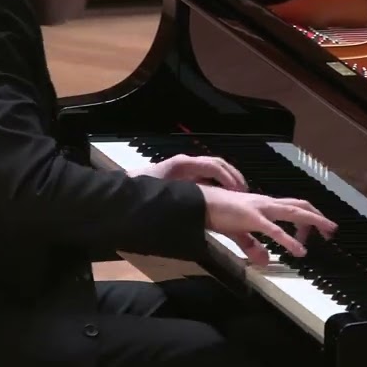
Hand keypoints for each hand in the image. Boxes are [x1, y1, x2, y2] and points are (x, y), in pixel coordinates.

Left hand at [133, 154, 247, 191]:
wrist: (120, 192)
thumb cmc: (138, 192)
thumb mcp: (159, 194)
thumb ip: (177, 197)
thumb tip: (201, 201)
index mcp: (181, 165)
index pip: (212, 165)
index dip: (228, 177)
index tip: (238, 191)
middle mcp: (185, 165)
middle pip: (217, 165)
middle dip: (233, 177)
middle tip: (245, 193)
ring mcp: (184, 171)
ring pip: (213, 172)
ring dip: (227, 181)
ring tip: (239, 196)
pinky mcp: (182, 180)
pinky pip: (205, 180)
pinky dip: (217, 187)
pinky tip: (222, 200)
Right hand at [199, 185, 336, 265]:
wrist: (199, 203)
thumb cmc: (217, 212)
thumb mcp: (238, 233)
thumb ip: (252, 246)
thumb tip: (264, 261)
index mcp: (264, 205)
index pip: (292, 207)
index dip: (306, 218)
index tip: (314, 233)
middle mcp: (266, 203)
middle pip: (300, 206)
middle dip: (318, 217)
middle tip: (332, 230)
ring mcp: (260, 208)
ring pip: (294, 211)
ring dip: (314, 221)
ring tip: (327, 232)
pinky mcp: (251, 217)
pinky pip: (275, 230)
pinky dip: (289, 240)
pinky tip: (299, 251)